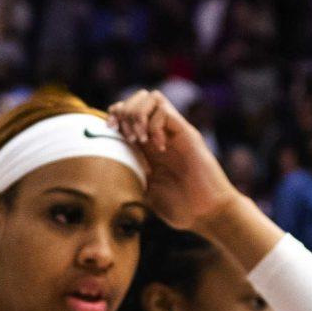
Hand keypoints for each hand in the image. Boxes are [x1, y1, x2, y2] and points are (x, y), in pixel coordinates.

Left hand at [108, 89, 240, 230]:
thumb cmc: (180, 207)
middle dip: (125, 112)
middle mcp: (161, 133)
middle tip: (127, 138)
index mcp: (148, 145)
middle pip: (138, 97)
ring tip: (140, 140)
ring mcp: (174, 132)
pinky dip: (154, 125)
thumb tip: (103, 175)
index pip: (127, 112)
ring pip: (152, 97)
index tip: (109, 132)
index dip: (114, 116)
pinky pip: (165, 111)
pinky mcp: (187, 134)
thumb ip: (129, 178)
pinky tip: (158, 147)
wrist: (208, 214)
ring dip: (138, 115)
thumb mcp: (144, 192)